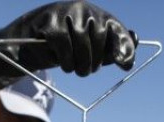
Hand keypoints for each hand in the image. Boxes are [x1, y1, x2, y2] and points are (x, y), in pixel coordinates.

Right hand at [0, 1, 137, 94]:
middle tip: (86, 71)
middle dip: (95, 62)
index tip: (125, 65)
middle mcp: (83, 8)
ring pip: (83, 45)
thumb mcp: (89, 49)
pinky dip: (66, 61)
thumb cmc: (64, 47)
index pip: (115, 28)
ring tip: (74, 68)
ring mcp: (65, 14)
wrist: (29, 44)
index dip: (122, 47)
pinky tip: (61, 63)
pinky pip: (65, 48)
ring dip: (80, 65)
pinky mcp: (50, 23)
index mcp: (96, 14)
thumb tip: (135, 46)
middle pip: (99, 38)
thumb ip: (110, 48)